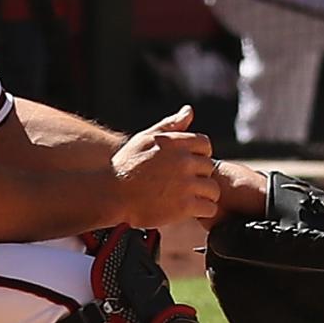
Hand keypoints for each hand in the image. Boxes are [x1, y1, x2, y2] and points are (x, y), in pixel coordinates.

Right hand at [113, 106, 233, 226]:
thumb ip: (170, 125)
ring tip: (191, 198)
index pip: (205, 144)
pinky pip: (209, 208)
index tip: (188, 165)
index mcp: (175, 143)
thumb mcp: (145, 139)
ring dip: (205, 195)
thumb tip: (189, 111)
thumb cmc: (125, 166)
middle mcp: (183, 162)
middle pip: (209, 167)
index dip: (199, 155)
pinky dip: (203, 211)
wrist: (110, 195)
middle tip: (186, 184)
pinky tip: (191, 210)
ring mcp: (185, 184)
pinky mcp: (184, 206)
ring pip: (213, 189)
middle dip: (200, 176)